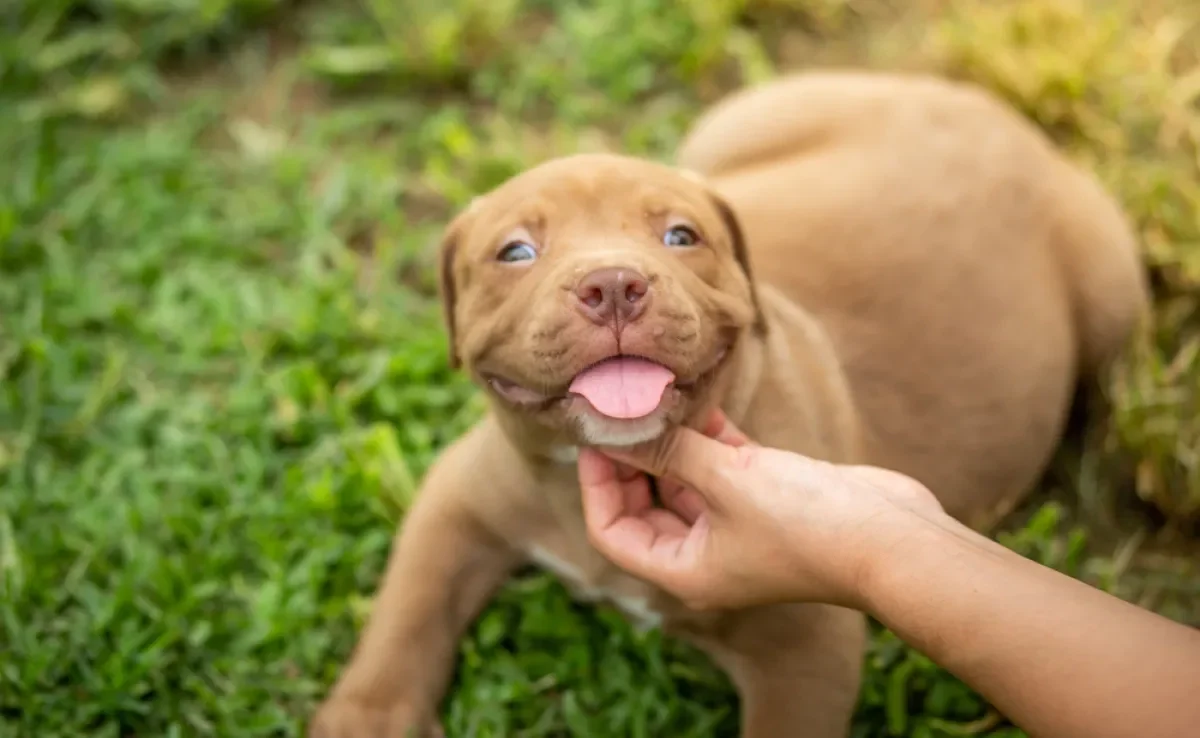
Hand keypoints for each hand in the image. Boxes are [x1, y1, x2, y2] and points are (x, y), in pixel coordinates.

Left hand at [577, 410, 948, 610]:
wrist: (893, 537)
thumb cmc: (806, 525)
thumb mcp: (725, 482)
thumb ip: (669, 451)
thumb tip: (616, 423)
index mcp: (685, 571)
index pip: (613, 533)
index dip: (597, 485)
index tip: (594, 437)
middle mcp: (706, 553)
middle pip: (644, 505)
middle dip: (630, 459)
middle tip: (616, 409)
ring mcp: (737, 525)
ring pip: (684, 480)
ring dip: (670, 441)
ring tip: (650, 394)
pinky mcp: (767, 497)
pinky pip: (721, 465)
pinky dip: (708, 435)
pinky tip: (696, 398)